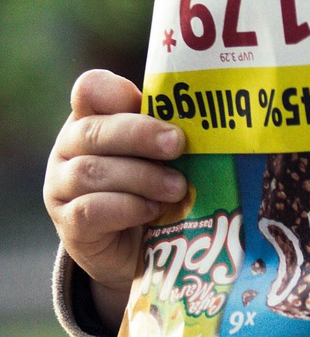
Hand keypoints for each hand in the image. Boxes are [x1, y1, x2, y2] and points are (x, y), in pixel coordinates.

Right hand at [43, 70, 188, 324]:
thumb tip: (221, 117)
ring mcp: (62, 188)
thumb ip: (173, 129)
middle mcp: (70, 149)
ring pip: (91, 172)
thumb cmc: (156, 186)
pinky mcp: (69, 226)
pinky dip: (128, 208)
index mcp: (94, 119)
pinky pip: (91, 211)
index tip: (143, 100)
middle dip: (140, 134)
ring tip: (178, 187)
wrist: (138, 247)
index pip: (90, 89)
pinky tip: (154, 210)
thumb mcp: (165, 153)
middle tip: (178, 144)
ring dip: (142, 177)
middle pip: (93, 131)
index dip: (113, 90)